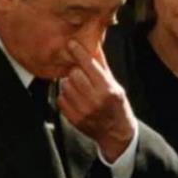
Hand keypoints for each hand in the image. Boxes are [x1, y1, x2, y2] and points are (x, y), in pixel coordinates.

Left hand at [57, 40, 136, 161]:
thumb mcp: (114, 84)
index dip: (78, 52)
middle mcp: (95, 99)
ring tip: (79, 87)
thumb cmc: (116, 104)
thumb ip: (102, 65)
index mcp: (107, 89)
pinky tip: (75, 98)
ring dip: (70, 83)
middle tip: (80, 74)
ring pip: (65, 85)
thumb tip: (94, 44)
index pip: (88, 65)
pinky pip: (61, 98)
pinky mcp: (74, 118)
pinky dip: (65, 96)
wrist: (116, 133)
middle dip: (76, 71)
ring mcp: (83, 110)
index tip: (71, 44)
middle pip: (74, 74)